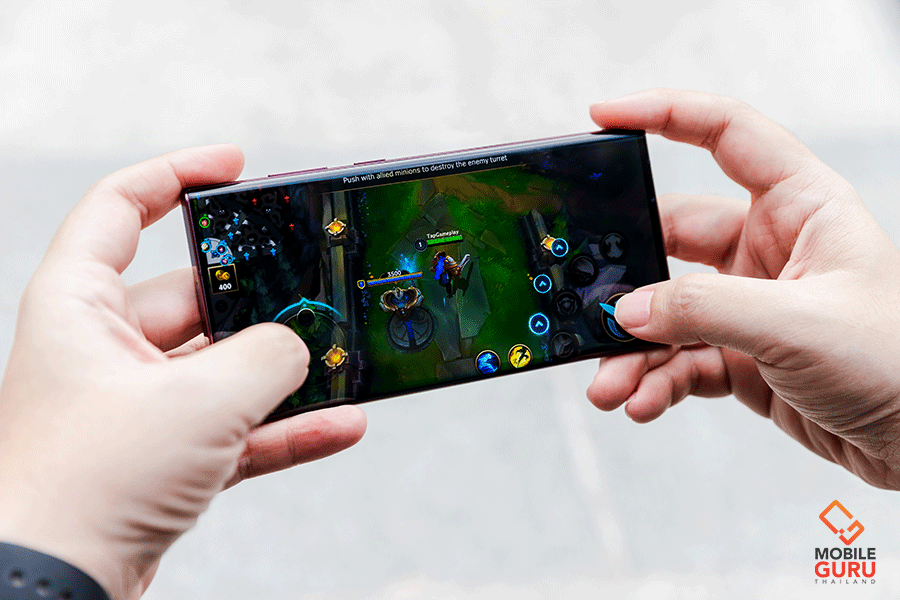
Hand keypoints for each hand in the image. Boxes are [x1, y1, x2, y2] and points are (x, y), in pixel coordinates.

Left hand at [0, 146, 366, 598]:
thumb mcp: (198, 402)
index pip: (120, 208)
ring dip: (283, 370)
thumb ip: (265, 357)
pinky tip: (340, 422)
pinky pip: (237, 428)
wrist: (54, 589)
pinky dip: (286, 426)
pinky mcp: (164, 457)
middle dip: (259, 298)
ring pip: (223, 368)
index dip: (178, 174)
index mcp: (81, 308)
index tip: (236, 167)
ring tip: (340, 358)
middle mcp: (105, 350)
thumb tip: (300, 346)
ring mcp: (137, 406)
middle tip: (315, 285)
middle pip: (194, 295)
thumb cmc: (87, 485)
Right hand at [586, 89, 899, 489]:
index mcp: (799, 207)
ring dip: (633, 349)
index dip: (664, 115)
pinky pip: (681, 358)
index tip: (604, 117)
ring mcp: (752, 305)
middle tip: (587, 304)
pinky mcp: (742, 356)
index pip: (725, 133)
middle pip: (672, 238)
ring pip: (669, 311)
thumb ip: (704, 310)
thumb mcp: (797, 324)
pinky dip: (656, 380)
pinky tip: (642, 402)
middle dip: (627, 279)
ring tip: (610, 385)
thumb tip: (626, 310)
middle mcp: (770, 249)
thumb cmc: (898, 363)